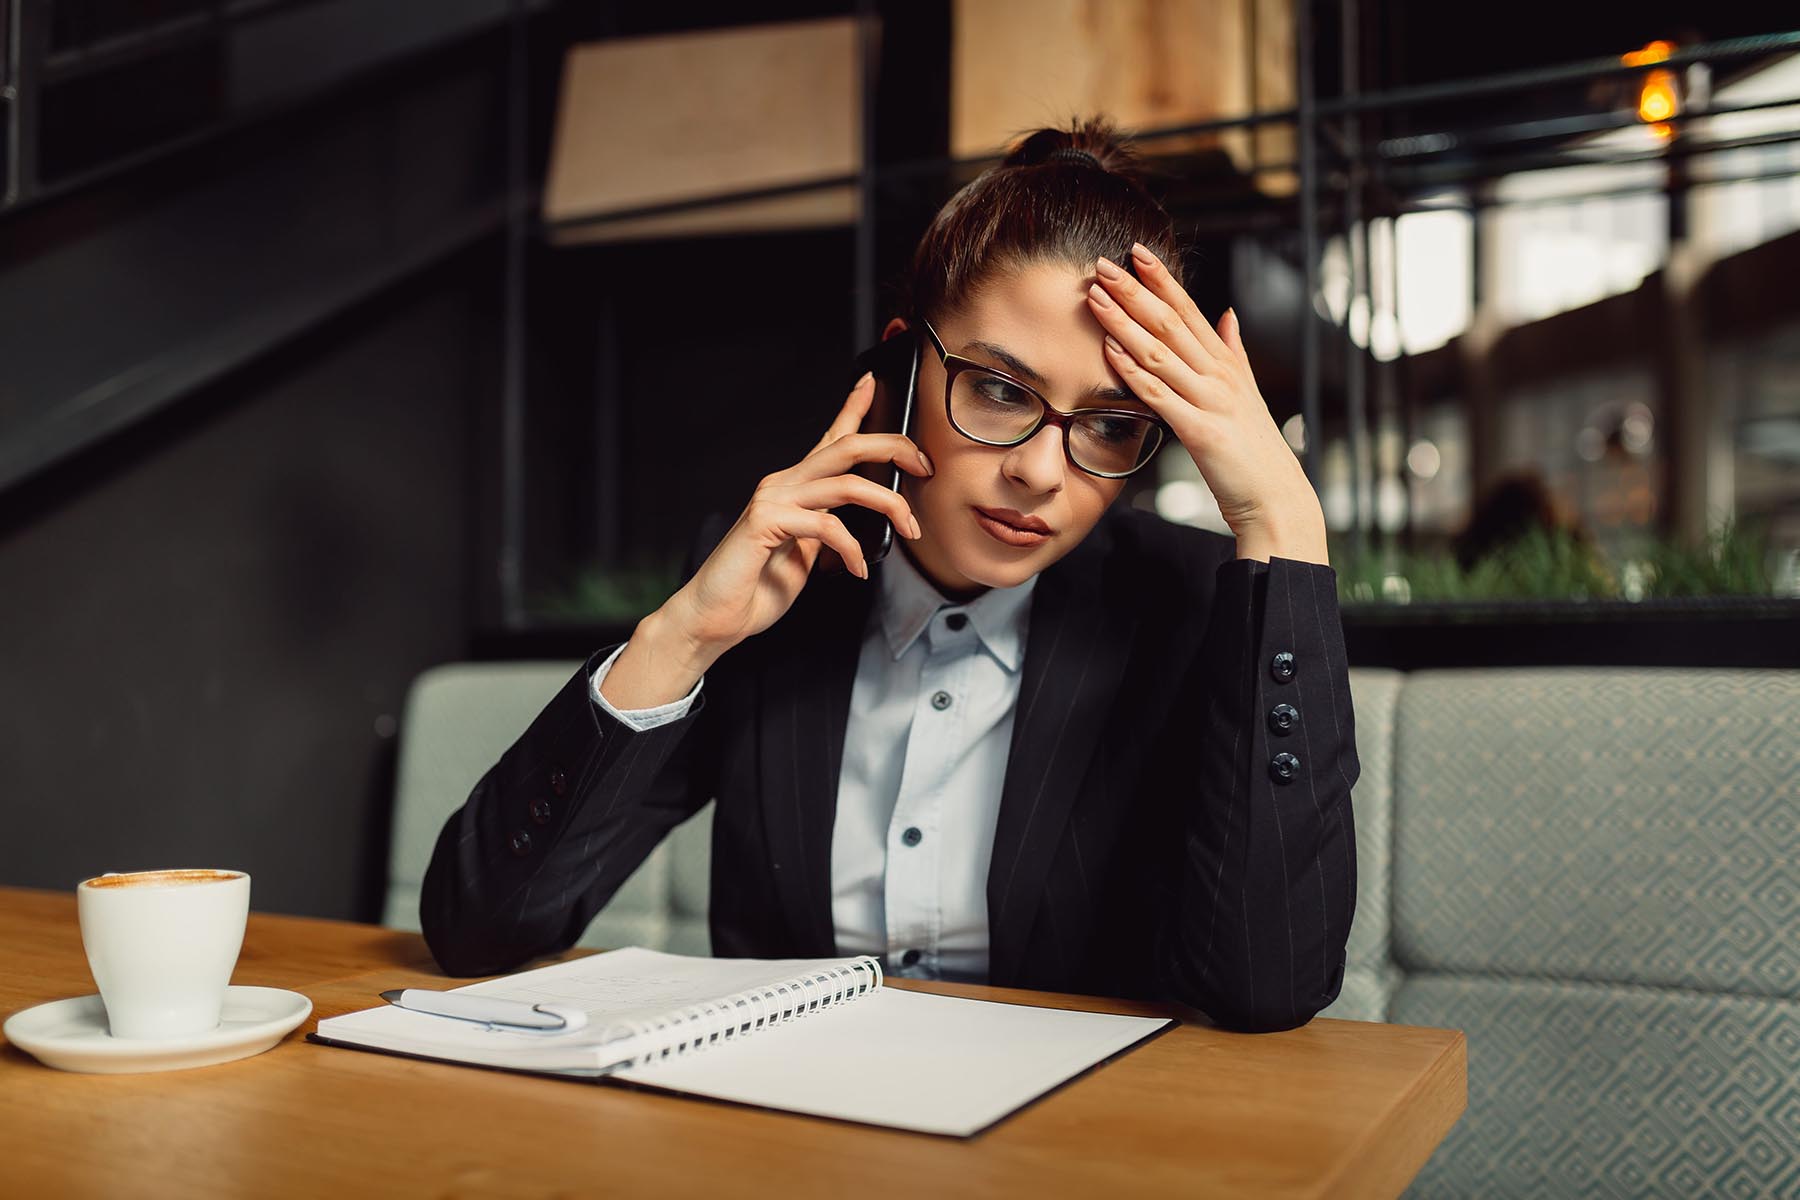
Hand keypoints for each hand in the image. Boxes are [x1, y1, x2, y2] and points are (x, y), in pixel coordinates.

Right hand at [660, 372, 934, 658]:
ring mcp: (773, 499)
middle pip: (846, 447)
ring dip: (889, 504)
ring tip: (909, 529)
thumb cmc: (756, 587)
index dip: (854, 407)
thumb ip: (827, 530)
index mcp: (795, 487)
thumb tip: (863, 524)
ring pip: (846, 483)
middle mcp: (783, 484)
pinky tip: (857, 569)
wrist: (715, 616)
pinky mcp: (766, 522)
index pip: (830, 439)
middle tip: (925, 467)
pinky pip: (827, 525)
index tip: (874, 382)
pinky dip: (852, 549)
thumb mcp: (805, 552)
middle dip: (894, 448)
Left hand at [1086, 244, 1327, 564]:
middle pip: (1171, 322)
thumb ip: (1235, 352)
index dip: (1162, 279)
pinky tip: (1111, 352)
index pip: (1190, 310)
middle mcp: (1220, 375)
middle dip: (1135, 290)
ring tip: (1096, 297)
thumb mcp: (1247, 393)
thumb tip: (1228, 315)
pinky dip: (1135, 372)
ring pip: (1161, 352)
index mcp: (1227, 364)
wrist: (1276, 498)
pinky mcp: (1201, 432)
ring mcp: (1212, 401)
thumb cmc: (1256, 451)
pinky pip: (1161, 397)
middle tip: (1103, 264)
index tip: (1137, 252)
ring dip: (1125, 322)